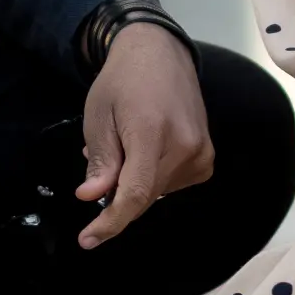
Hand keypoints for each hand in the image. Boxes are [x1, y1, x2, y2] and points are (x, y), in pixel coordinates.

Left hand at [75, 22, 213, 246]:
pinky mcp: (207, 157)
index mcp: (153, 132)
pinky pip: (172, 184)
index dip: (110, 222)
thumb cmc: (123, 80)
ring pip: (157, 192)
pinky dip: (152, 177)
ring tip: (124, 147)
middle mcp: (185, 146)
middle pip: (145, 196)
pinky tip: (145, 151)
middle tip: (101, 164)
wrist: (160, 54)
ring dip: (134, 182)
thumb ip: (101, 160)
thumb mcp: (98, 116)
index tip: (87, 240)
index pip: (134, 194)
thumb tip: (92, 197)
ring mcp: (201, 153)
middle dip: (117, 193)